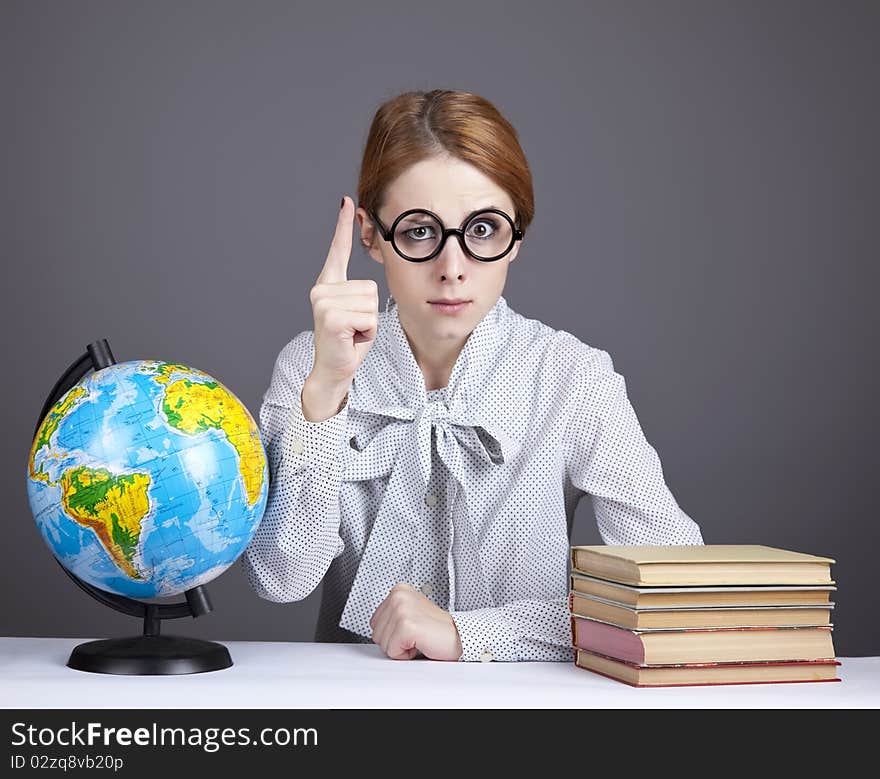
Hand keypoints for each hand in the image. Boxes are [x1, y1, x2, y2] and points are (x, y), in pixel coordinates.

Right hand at [308, 195, 379, 389]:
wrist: (334, 370)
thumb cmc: (349, 342)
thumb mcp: (358, 312)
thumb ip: (360, 294)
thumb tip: (368, 284)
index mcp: (328, 285)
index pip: (337, 250)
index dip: (343, 226)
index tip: (347, 202)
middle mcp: (321, 289)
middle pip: (370, 287)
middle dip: (370, 312)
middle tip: (354, 327)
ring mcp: (323, 302)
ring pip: (370, 302)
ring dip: (369, 323)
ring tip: (353, 332)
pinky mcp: (331, 316)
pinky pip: (368, 317)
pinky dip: (367, 332)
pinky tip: (351, 338)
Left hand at [369, 583, 463, 660]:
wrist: (459, 637)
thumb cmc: (436, 630)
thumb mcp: (410, 614)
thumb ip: (391, 616)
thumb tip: (374, 629)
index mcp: (398, 590)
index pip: (374, 622)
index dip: (392, 633)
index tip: (411, 628)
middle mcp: (398, 596)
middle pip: (376, 633)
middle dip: (395, 641)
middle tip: (416, 635)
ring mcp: (402, 609)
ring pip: (382, 643)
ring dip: (401, 648)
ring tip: (419, 638)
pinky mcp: (406, 626)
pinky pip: (392, 651)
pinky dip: (406, 654)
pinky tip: (421, 643)